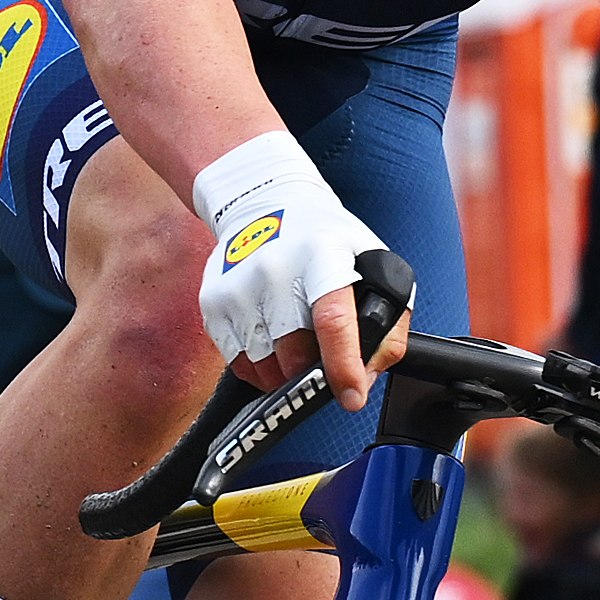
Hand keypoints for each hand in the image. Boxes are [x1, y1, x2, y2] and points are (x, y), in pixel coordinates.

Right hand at [189, 133, 390, 411]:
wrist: (264, 202)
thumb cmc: (325, 240)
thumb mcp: (373, 263)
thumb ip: (386, 324)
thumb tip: (363, 378)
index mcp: (322, 256)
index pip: (332, 319)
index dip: (343, 365)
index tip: (352, 397)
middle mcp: (273, 270)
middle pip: (293, 352)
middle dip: (313, 372)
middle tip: (324, 363)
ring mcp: (237, 287)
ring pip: (263, 365)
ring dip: (285, 373)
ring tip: (297, 348)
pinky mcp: (213, 302)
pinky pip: (237, 362)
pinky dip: (260, 367)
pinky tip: (273, 345)